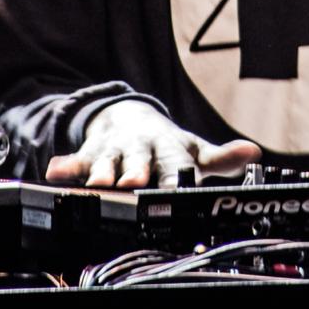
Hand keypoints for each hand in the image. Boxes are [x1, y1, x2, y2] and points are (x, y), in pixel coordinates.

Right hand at [45, 100, 261, 188]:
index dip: (176, 179)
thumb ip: (222, 158)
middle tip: (133, 184)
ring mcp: (115, 151)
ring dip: (102, 171)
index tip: (178, 189)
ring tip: (96, 181)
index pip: (175, 167)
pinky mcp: (91, 153)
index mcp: (169, 150)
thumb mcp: (195, 151)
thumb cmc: (167, 146)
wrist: (132, 118)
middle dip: (135, 172)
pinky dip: (65, 166)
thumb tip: (254, 153)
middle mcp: (142, 149)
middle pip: (139, 162)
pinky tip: (54, 172)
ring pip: (107, 162)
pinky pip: (75, 160)